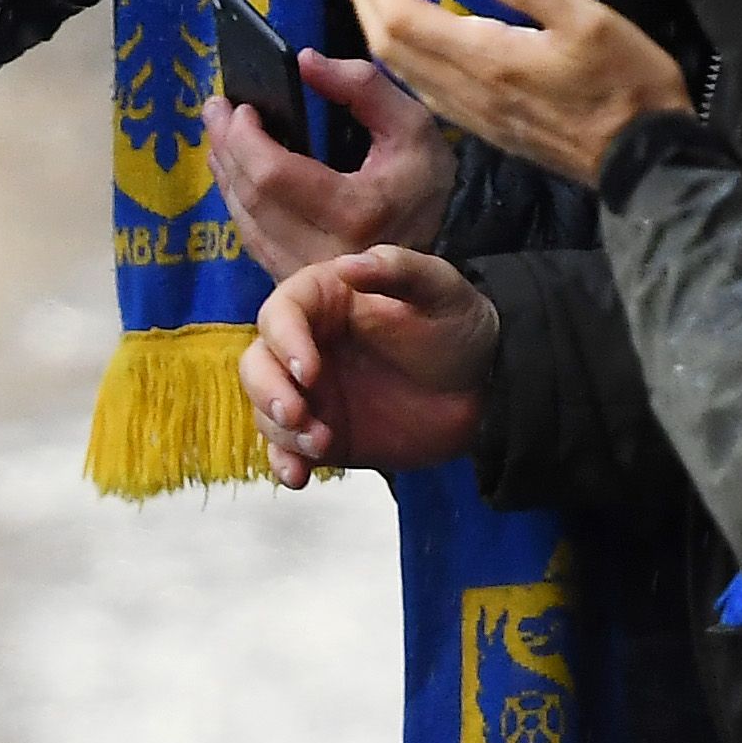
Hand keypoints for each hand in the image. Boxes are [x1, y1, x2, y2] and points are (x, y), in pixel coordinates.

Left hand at [207, 51, 456, 279]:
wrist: (430, 259)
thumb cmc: (420, 185)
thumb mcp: (412, 126)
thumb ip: (363, 87)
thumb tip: (304, 60)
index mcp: (354, 211)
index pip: (274, 174)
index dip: (246, 138)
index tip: (241, 106)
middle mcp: (324, 250)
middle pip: (250, 194)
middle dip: (227, 145)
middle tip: (216, 107)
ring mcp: (304, 272)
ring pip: (243, 218)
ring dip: (225, 170)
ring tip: (219, 130)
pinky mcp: (293, 278)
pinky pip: (250, 236)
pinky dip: (236, 197)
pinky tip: (232, 168)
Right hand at [245, 248, 501, 486]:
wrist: (483, 389)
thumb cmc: (458, 326)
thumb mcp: (440, 289)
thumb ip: (398, 269)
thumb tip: (348, 265)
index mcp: (324, 300)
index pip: (281, 313)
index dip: (284, 341)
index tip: (309, 370)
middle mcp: (306, 345)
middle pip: (258, 363)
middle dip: (268, 390)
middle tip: (298, 414)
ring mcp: (311, 393)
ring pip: (266, 409)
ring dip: (281, 430)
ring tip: (323, 442)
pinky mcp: (321, 433)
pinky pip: (287, 449)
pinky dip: (284, 463)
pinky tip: (297, 477)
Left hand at [335, 0, 688, 183]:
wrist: (648, 164)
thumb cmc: (627, 85)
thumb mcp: (588, 20)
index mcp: (487, 61)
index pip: (403, 21)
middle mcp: (468, 93)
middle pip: (391, 47)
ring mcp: (475, 116)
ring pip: (404, 71)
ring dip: (378, 27)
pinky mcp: (489, 128)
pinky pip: (425, 90)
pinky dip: (404, 58)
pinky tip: (412, 43)